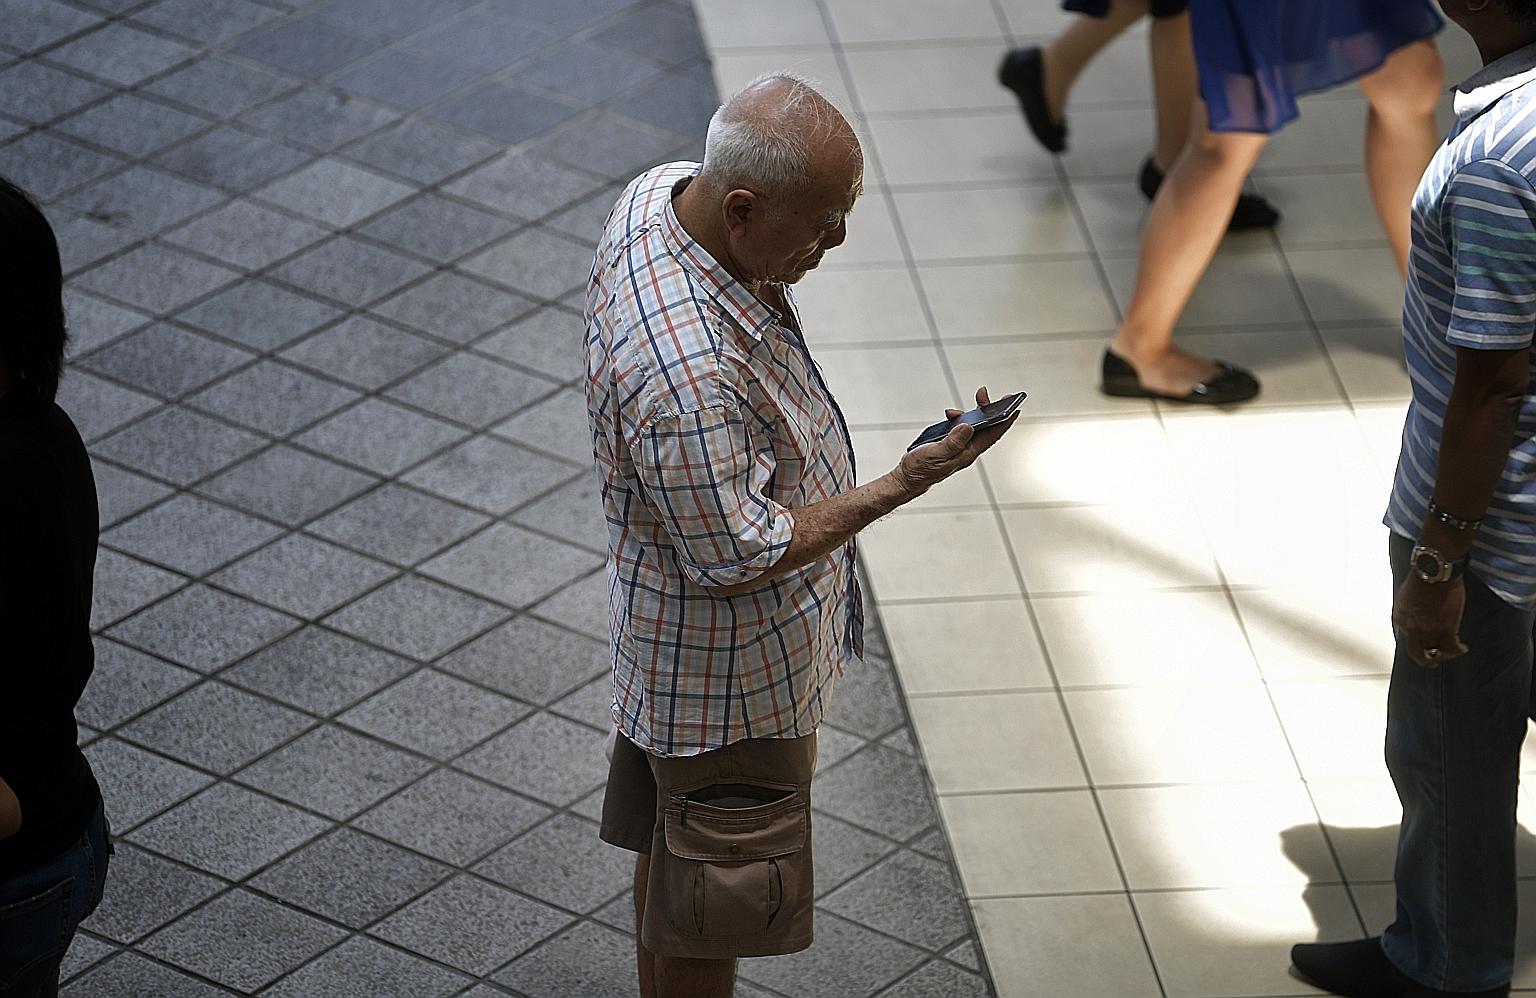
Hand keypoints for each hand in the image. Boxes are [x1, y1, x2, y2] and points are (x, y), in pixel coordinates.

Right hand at [892, 386, 1018, 497]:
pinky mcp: (949, 443)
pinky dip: (959, 417)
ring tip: (976, 398)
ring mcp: (958, 446)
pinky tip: (951, 414)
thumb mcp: (936, 454)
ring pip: (974, 425)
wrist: (907, 477)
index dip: (1005, 421)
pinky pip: (960, 427)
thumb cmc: (921, 469)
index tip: (1015, 407)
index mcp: (967, 453)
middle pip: (986, 427)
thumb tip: (969, 427)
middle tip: (987, 394)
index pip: (992, 435)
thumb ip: (953, 442)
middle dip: (990, 409)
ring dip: (976, 411)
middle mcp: (966, 449)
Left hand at [1391, 574, 1467, 667]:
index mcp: (1399, 619)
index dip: (1417, 641)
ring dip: (1444, 654)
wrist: (1434, 572)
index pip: (1405, 638)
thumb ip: (1409, 611)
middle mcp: (1410, 628)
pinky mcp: (1445, 629)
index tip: (1424, 643)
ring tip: (1451, 652)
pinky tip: (1462, 648)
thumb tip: (1417, 618)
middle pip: (1417, 652)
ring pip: (1436, 652)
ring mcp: (1427, 630)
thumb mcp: (1405, 597)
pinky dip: (1457, 650)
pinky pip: (1452, 647)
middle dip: (1425, 660)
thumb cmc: (1422, 578)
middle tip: (1431, 663)